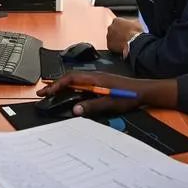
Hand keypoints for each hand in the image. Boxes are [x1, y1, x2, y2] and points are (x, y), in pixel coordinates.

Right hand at [37, 72, 176, 116]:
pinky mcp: (101, 83)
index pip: (71, 79)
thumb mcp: (110, 103)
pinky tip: (70, 95)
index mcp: (94, 79)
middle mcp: (94, 76)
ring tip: (52, 93)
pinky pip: (82, 84)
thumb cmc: (129, 96)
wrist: (144, 91)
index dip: (57, 85)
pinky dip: (72, 88)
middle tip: (43, 93)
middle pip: (70, 78)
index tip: (47, 92)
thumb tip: (75, 110)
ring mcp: (97, 79)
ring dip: (63, 86)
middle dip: (55, 85)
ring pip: (75, 81)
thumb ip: (93, 106)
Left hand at [106, 18, 142, 54]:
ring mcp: (108, 36)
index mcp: (116, 20)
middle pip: (113, 30)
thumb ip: (131, 23)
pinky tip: (122, 48)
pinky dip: (116, 47)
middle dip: (118, 33)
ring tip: (124, 44)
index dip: (122, 27)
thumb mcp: (136, 23)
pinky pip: (112, 46)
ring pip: (112, 38)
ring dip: (116, 40)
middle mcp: (110, 27)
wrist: (134, 42)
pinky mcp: (109, 45)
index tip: (126, 30)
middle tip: (125, 37)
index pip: (117, 23)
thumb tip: (132, 25)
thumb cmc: (136, 32)